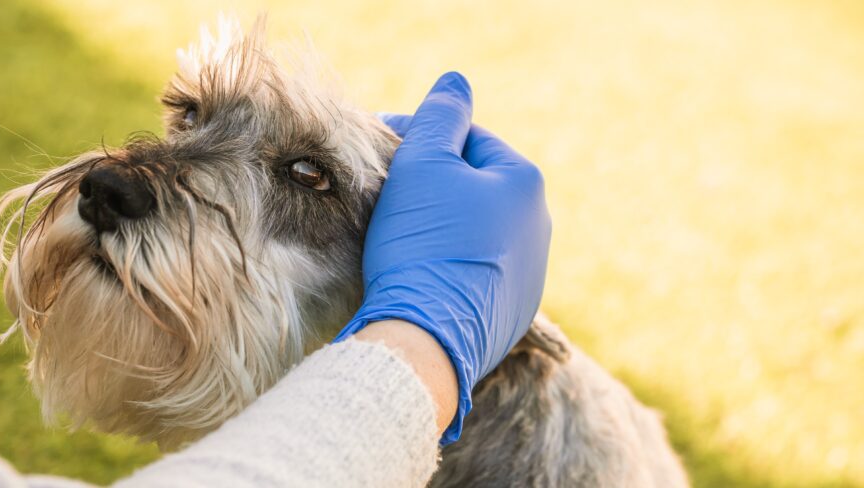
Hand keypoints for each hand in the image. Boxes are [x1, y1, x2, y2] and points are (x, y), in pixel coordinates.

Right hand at [334, 72, 551, 443]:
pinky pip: (473, 272)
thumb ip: (440, 116)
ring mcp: (529, 274)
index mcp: (524, 182)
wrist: (426, 339)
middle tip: (385, 194)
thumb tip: (457, 82)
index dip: (419, 139)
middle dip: (431, 183)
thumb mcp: (423, 164)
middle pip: (472, 186)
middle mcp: (538, 226)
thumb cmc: (422, 243)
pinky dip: (446, 265)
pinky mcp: (510, 313)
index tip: (380, 152)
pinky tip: (417, 273)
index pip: (467, 138)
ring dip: (439, 225)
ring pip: (473, 230)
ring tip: (397, 236)